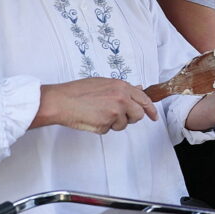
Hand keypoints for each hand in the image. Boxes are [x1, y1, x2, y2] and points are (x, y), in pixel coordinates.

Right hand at [35, 78, 157, 133]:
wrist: (60, 101)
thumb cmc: (77, 92)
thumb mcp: (103, 83)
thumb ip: (122, 88)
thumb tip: (138, 89)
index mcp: (121, 86)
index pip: (144, 99)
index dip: (150, 109)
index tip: (154, 116)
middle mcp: (121, 98)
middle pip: (138, 115)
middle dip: (130, 118)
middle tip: (117, 117)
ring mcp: (115, 111)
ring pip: (124, 124)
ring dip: (113, 123)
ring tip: (97, 113)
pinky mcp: (107, 123)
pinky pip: (109, 130)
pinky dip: (101, 127)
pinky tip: (91, 118)